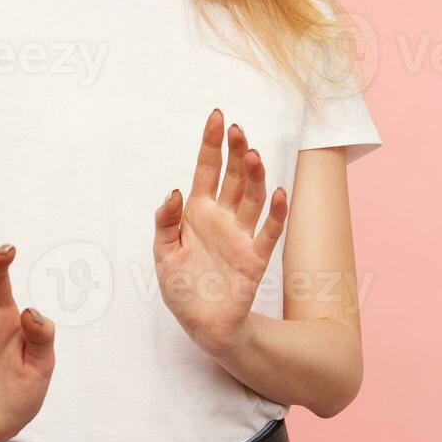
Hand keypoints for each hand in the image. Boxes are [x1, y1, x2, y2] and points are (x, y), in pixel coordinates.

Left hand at [152, 109, 288, 356]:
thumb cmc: (181, 287)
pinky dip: (276, 213)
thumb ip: (166, 222)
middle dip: (235, 152)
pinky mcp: (255, 257)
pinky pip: (269, 232)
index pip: (206, 170)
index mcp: (197, 212)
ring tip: (252, 155)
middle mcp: (222, 217)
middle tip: (238, 130)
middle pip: (232, 177)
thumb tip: (174, 191)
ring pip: (252, 197)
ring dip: (253, 176)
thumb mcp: (163, 254)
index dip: (211, 144)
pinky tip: (279, 194)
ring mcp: (241, 235)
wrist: (201, 325)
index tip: (217, 117)